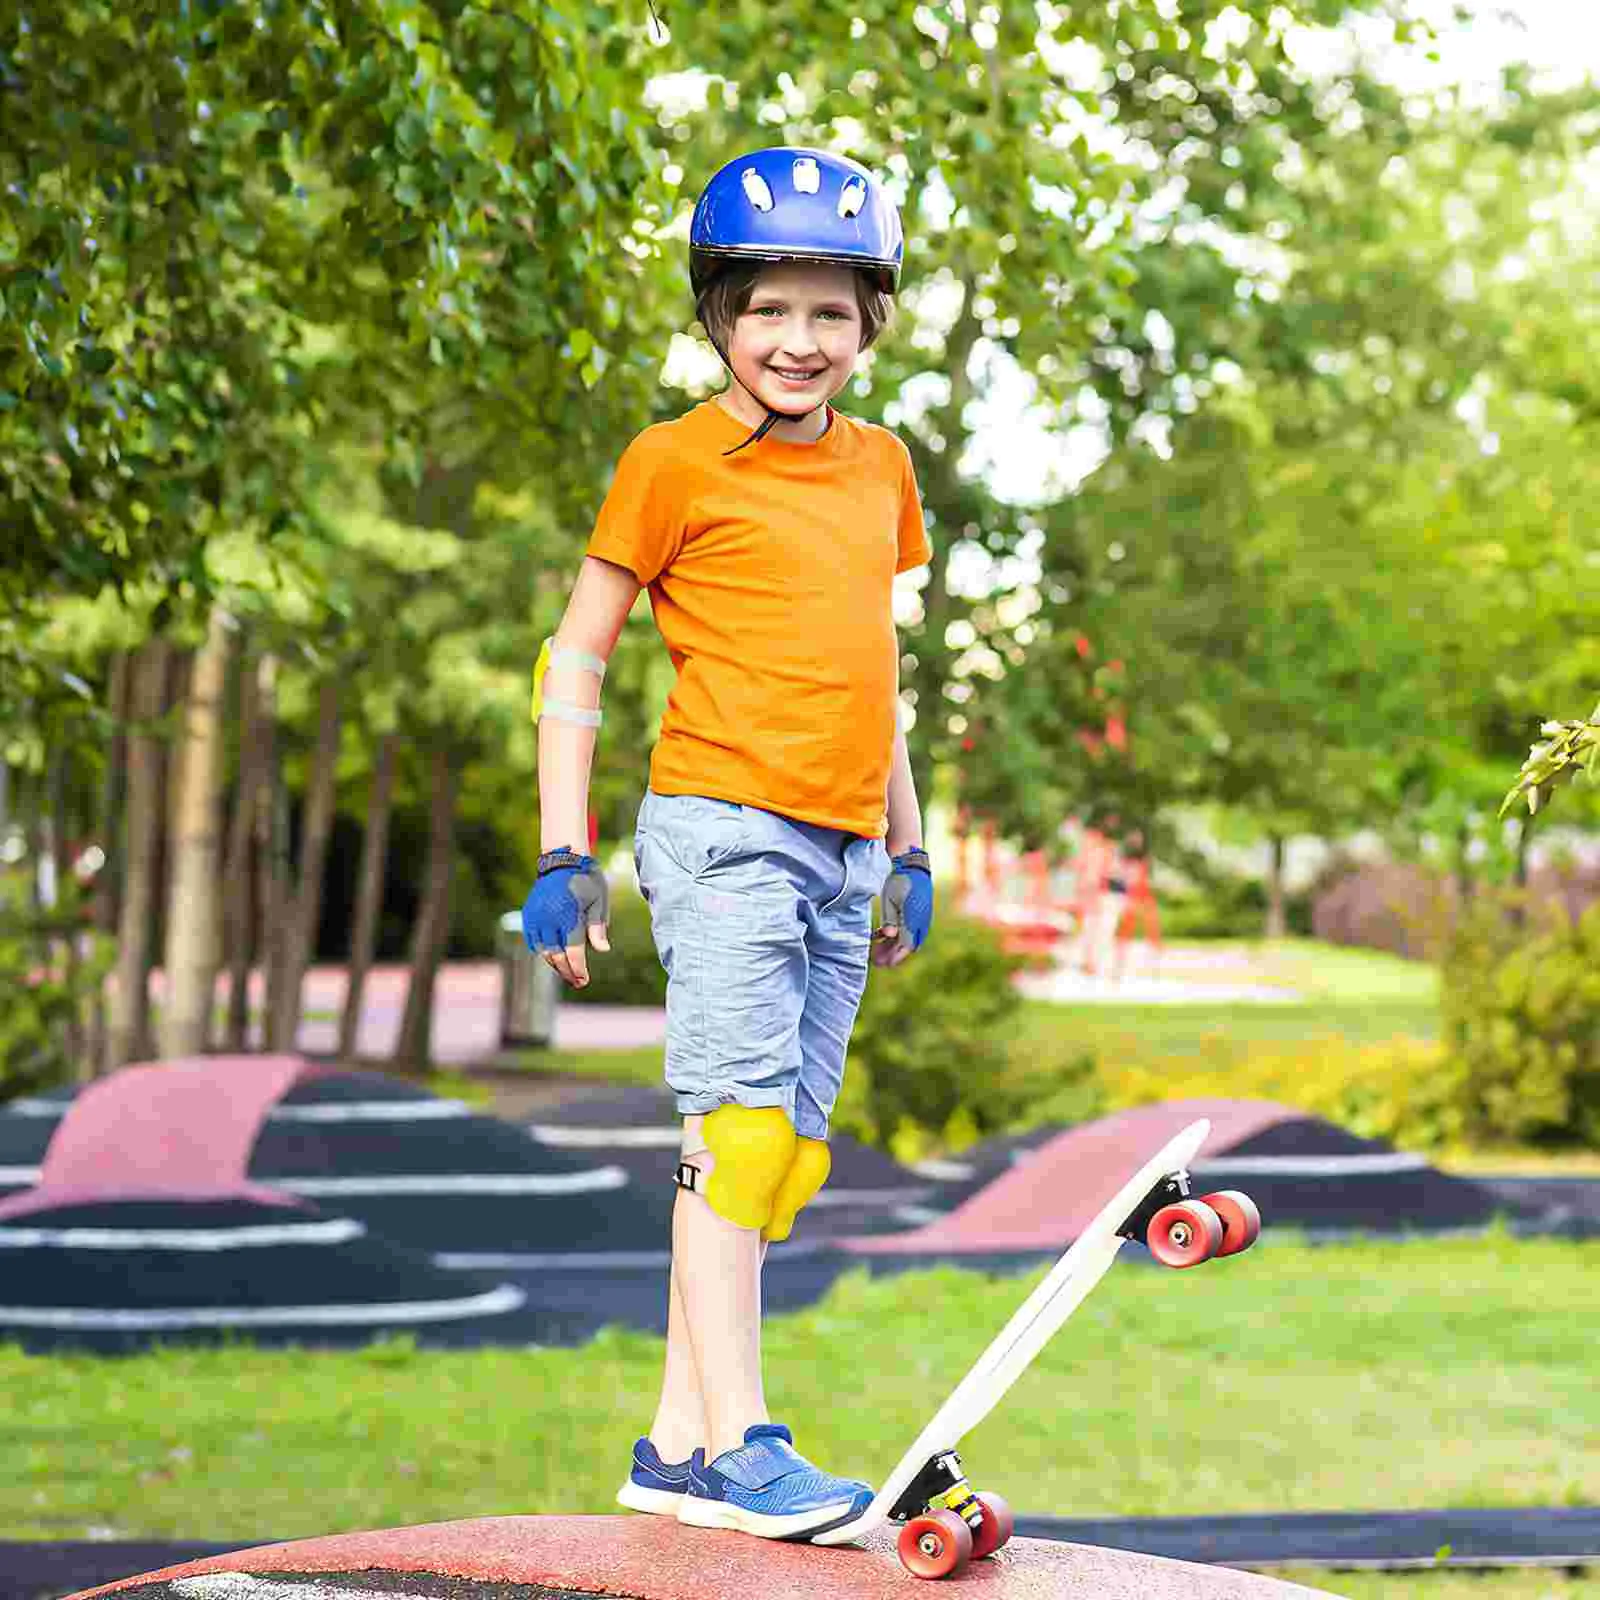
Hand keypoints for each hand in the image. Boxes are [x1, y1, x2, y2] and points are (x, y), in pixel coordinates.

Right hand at [523, 849, 610, 987]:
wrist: (562, 859)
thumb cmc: (586, 880)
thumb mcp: (599, 900)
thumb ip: (598, 927)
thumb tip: (603, 950)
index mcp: (568, 915)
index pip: (572, 951)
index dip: (579, 969)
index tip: (585, 980)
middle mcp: (549, 918)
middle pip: (556, 955)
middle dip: (568, 972)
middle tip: (578, 982)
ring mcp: (536, 916)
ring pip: (543, 951)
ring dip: (555, 965)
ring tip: (568, 973)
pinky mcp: (529, 915)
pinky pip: (533, 940)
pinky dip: (543, 952)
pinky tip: (555, 958)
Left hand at [873, 847, 931, 966]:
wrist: (912, 866)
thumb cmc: (900, 881)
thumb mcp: (890, 899)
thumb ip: (890, 919)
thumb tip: (889, 936)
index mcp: (914, 920)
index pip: (906, 946)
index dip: (895, 957)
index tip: (884, 964)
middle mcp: (920, 922)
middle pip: (907, 945)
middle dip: (893, 955)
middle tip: (877, 961)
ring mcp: (920, 919)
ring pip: (907, 938)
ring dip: (892, 946)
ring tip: (877, 950)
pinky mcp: (917, 914)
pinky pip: (907, 930)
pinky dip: (894, 935)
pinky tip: (880, 936)